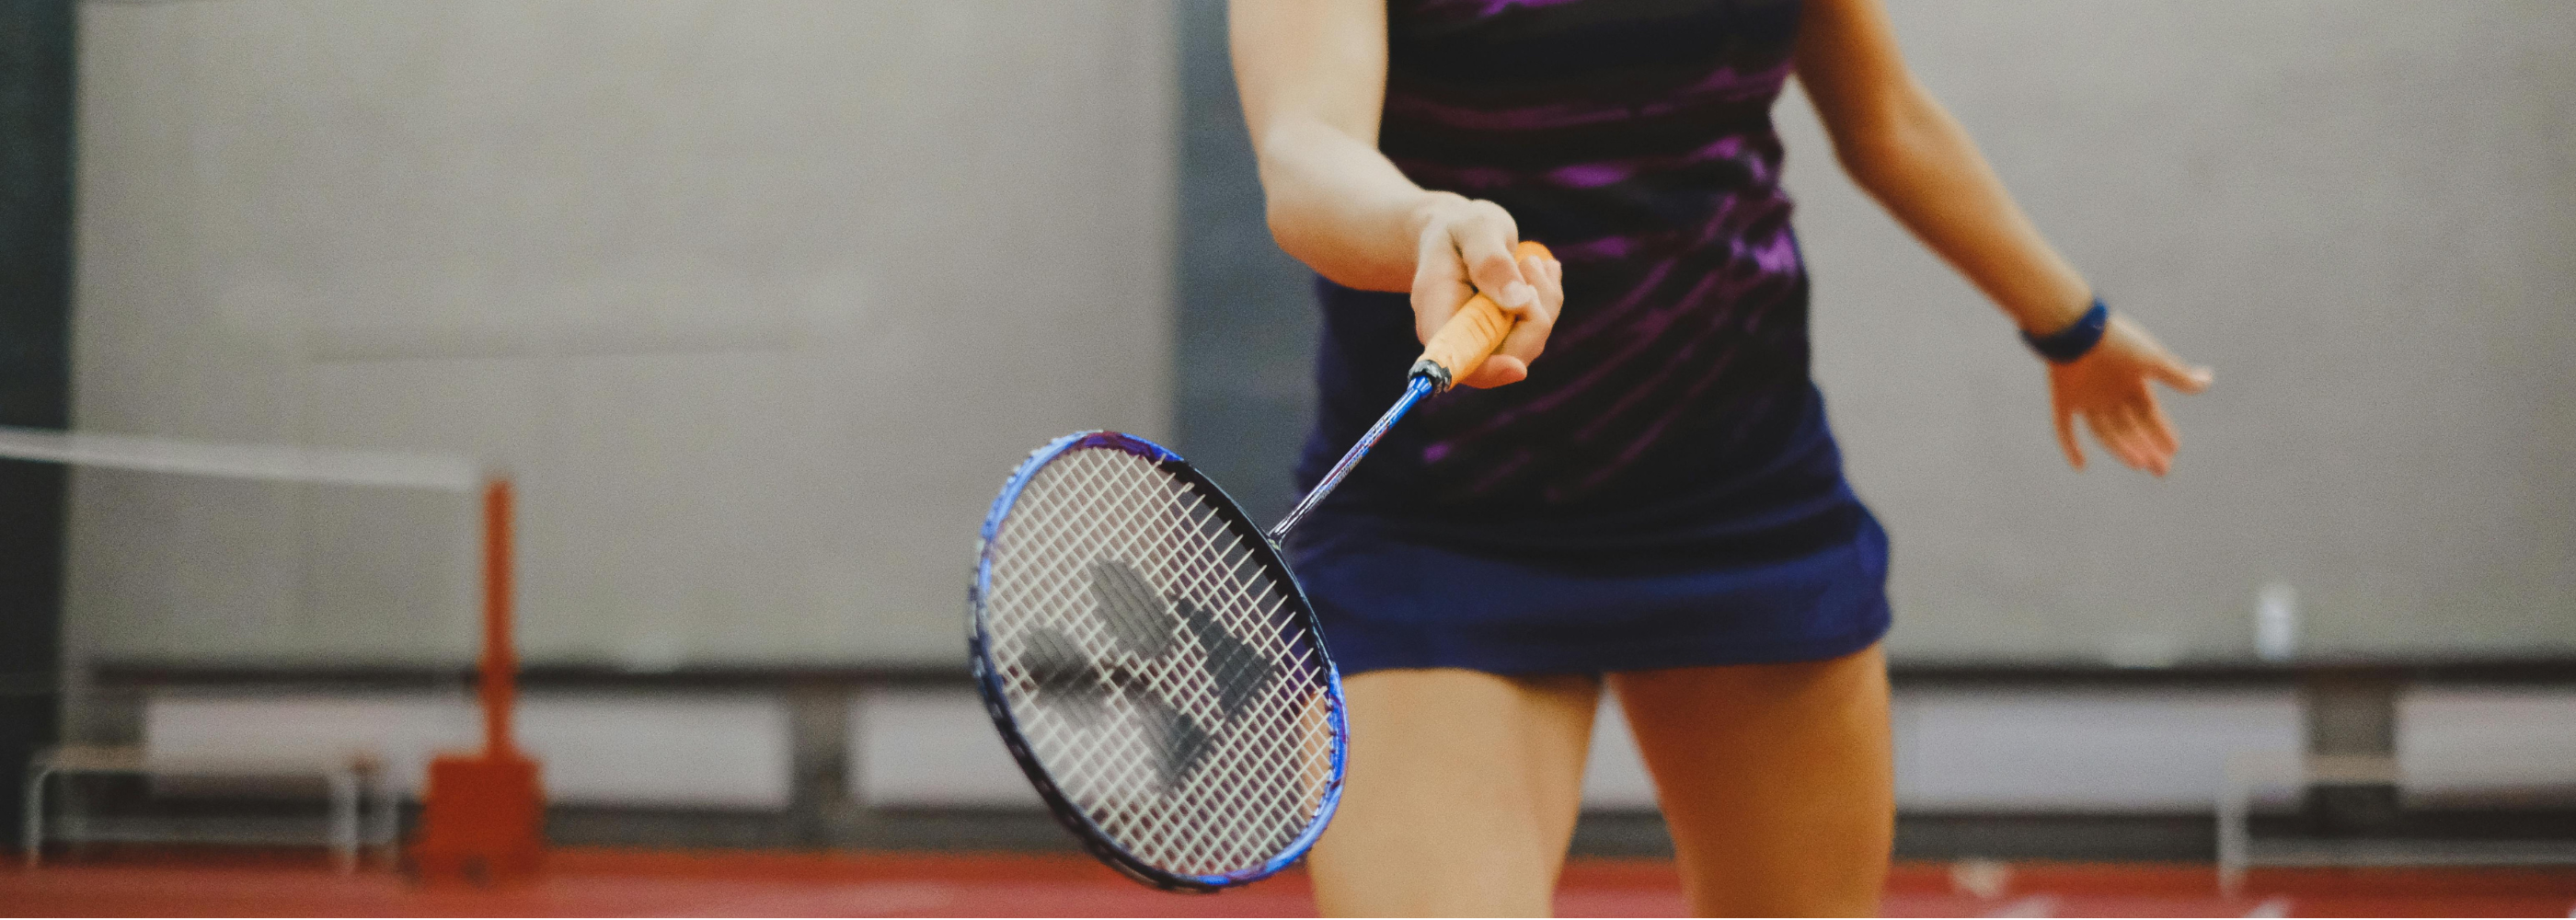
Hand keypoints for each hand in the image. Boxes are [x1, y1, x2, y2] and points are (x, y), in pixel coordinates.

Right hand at [1407, 194, 1563, 387]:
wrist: (1456, 232)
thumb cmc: (1461, 228)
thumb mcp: (1475, 229)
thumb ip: (1492, 263)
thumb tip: (1518, 302)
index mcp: (1437, 314)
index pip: (1459, 360)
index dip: (1488, 371)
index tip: (1516, 368)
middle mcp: (1458, 337)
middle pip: (1508, 356)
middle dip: (1534, 314)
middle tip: (1529, 264)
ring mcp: (1483, 340)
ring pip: (1531, 341)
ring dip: (1544, 299)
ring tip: (1528, 260)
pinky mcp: (1505, 336)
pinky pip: (1539, 329)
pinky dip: (1548, 298)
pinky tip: (1538, 270)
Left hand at [2048, 315, 2211, 475]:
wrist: (2076, 327)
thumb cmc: (2117, 340)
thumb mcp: (2151, 360)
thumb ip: (2177, 375)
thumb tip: (2208, 380)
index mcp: (2132, 381)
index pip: (2149, 413)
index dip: (2162, 431)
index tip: (2174, 448)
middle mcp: (2110, 393)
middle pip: (2130, 427)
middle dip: (2147, 447)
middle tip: (2162, 470)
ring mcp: (2086, 397)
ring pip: (2105, 432)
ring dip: (2123, 448)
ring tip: (2141, 464)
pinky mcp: (2063, 399)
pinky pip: (2064, 428)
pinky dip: (2071, 447)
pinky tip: (2081, 466)